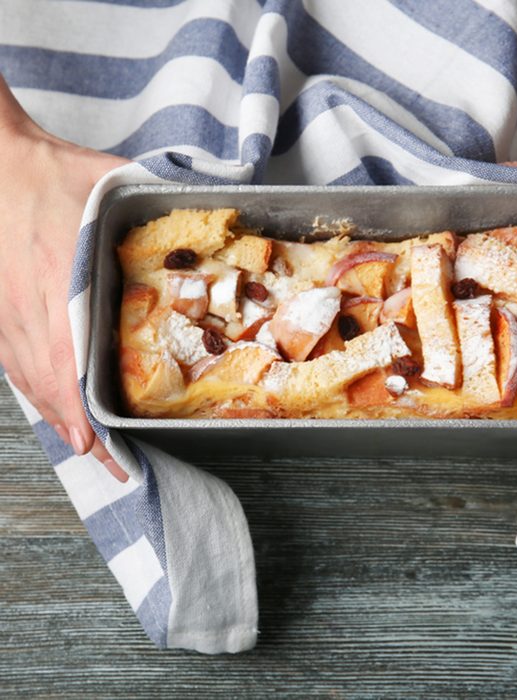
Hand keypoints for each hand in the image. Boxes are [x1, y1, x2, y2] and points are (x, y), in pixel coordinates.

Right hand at [0, 75, 129, 480]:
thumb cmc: (51, 175)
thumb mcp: (110, 188)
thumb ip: (157, 209)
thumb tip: (210, 213)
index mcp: (61, 290)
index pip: (69, 371)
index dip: (84, 417)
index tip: (102, 451)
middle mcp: (28, 316)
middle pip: (52, 391)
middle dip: (81, 435)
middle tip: (111, 466)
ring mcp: (5, 317)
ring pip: (31, 384)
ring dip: (60, 420)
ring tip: (88, 450)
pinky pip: (14, 365)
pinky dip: (36, 393)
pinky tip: (53, 408)